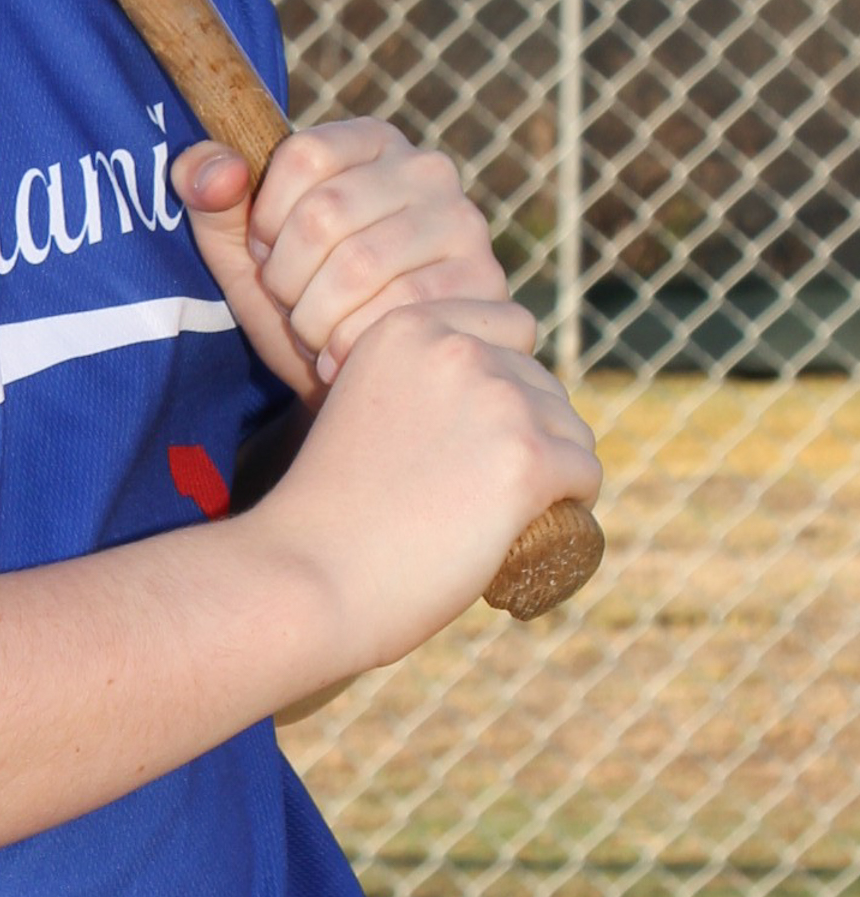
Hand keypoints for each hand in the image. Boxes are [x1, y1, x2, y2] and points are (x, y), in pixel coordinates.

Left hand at [173, 119, 518, 398]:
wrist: (360, 383)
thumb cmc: (299, 301)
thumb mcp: (241, 249)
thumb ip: (208, 194)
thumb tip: (218, 173)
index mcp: (370, 142)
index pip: (303, 155)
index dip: (266, 219)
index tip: (266, 253)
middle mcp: (428, 171)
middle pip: (326, 212)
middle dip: (287, 277)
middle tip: (291, 305)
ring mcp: (466, 226)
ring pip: (360, 266)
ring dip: (316, 317)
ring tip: (315, 332)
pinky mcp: (487, 288)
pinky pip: (402, 313)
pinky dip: (353, 346)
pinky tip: (343, 358)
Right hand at [252, 299, 601, 671]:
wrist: (311, 573)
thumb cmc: (329, 509)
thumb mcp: (362, 406)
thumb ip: (414, 385)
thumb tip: (477, 401)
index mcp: (407, 326)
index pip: (508, 323)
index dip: (506, 376)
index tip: (484, 428)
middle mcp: (456, 348)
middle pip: (541, 380)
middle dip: (532, 427)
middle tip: (492, 487)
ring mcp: (496, 401)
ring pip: (570, 428)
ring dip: (556, 466)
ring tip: (512, 511)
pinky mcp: (527, 459)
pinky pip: (585, 474)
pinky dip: (574, 502)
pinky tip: (544, 524)